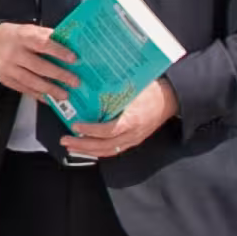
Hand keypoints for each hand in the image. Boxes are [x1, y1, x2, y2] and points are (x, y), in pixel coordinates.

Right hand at [0, 23, 75, 103]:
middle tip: (75, 81)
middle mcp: (13, 52)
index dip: (58, 52)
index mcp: (23, 36)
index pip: (42, 44)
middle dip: (59, 75)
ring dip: (50, 89)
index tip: (73, 59)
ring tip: (65, 94)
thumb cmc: (20, 37)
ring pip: (31, 81)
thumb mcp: (33, 30)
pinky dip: (39, 95)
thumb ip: (50, 38)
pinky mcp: (5, 79)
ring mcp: (8, 67)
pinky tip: (51, 98)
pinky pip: (24, 89)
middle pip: (38, 66)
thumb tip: (73, 48)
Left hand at [61, 77, 178, 162]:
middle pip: (104, 146)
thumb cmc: (152, 91)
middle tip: (65, 140)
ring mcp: (133, 139)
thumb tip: (92, 83)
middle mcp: (132, 134)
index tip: (76, 125)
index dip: (90, 130)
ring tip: (71, 146)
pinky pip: (113, 150)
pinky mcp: (133, 141)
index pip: (108, 131)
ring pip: (107, 152)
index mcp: (132, 120)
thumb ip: (115, 90)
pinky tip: (86, 148)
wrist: (171, 100)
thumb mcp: (134, 87)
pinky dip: (98, 151)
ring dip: (87, 150)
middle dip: (82, 145)